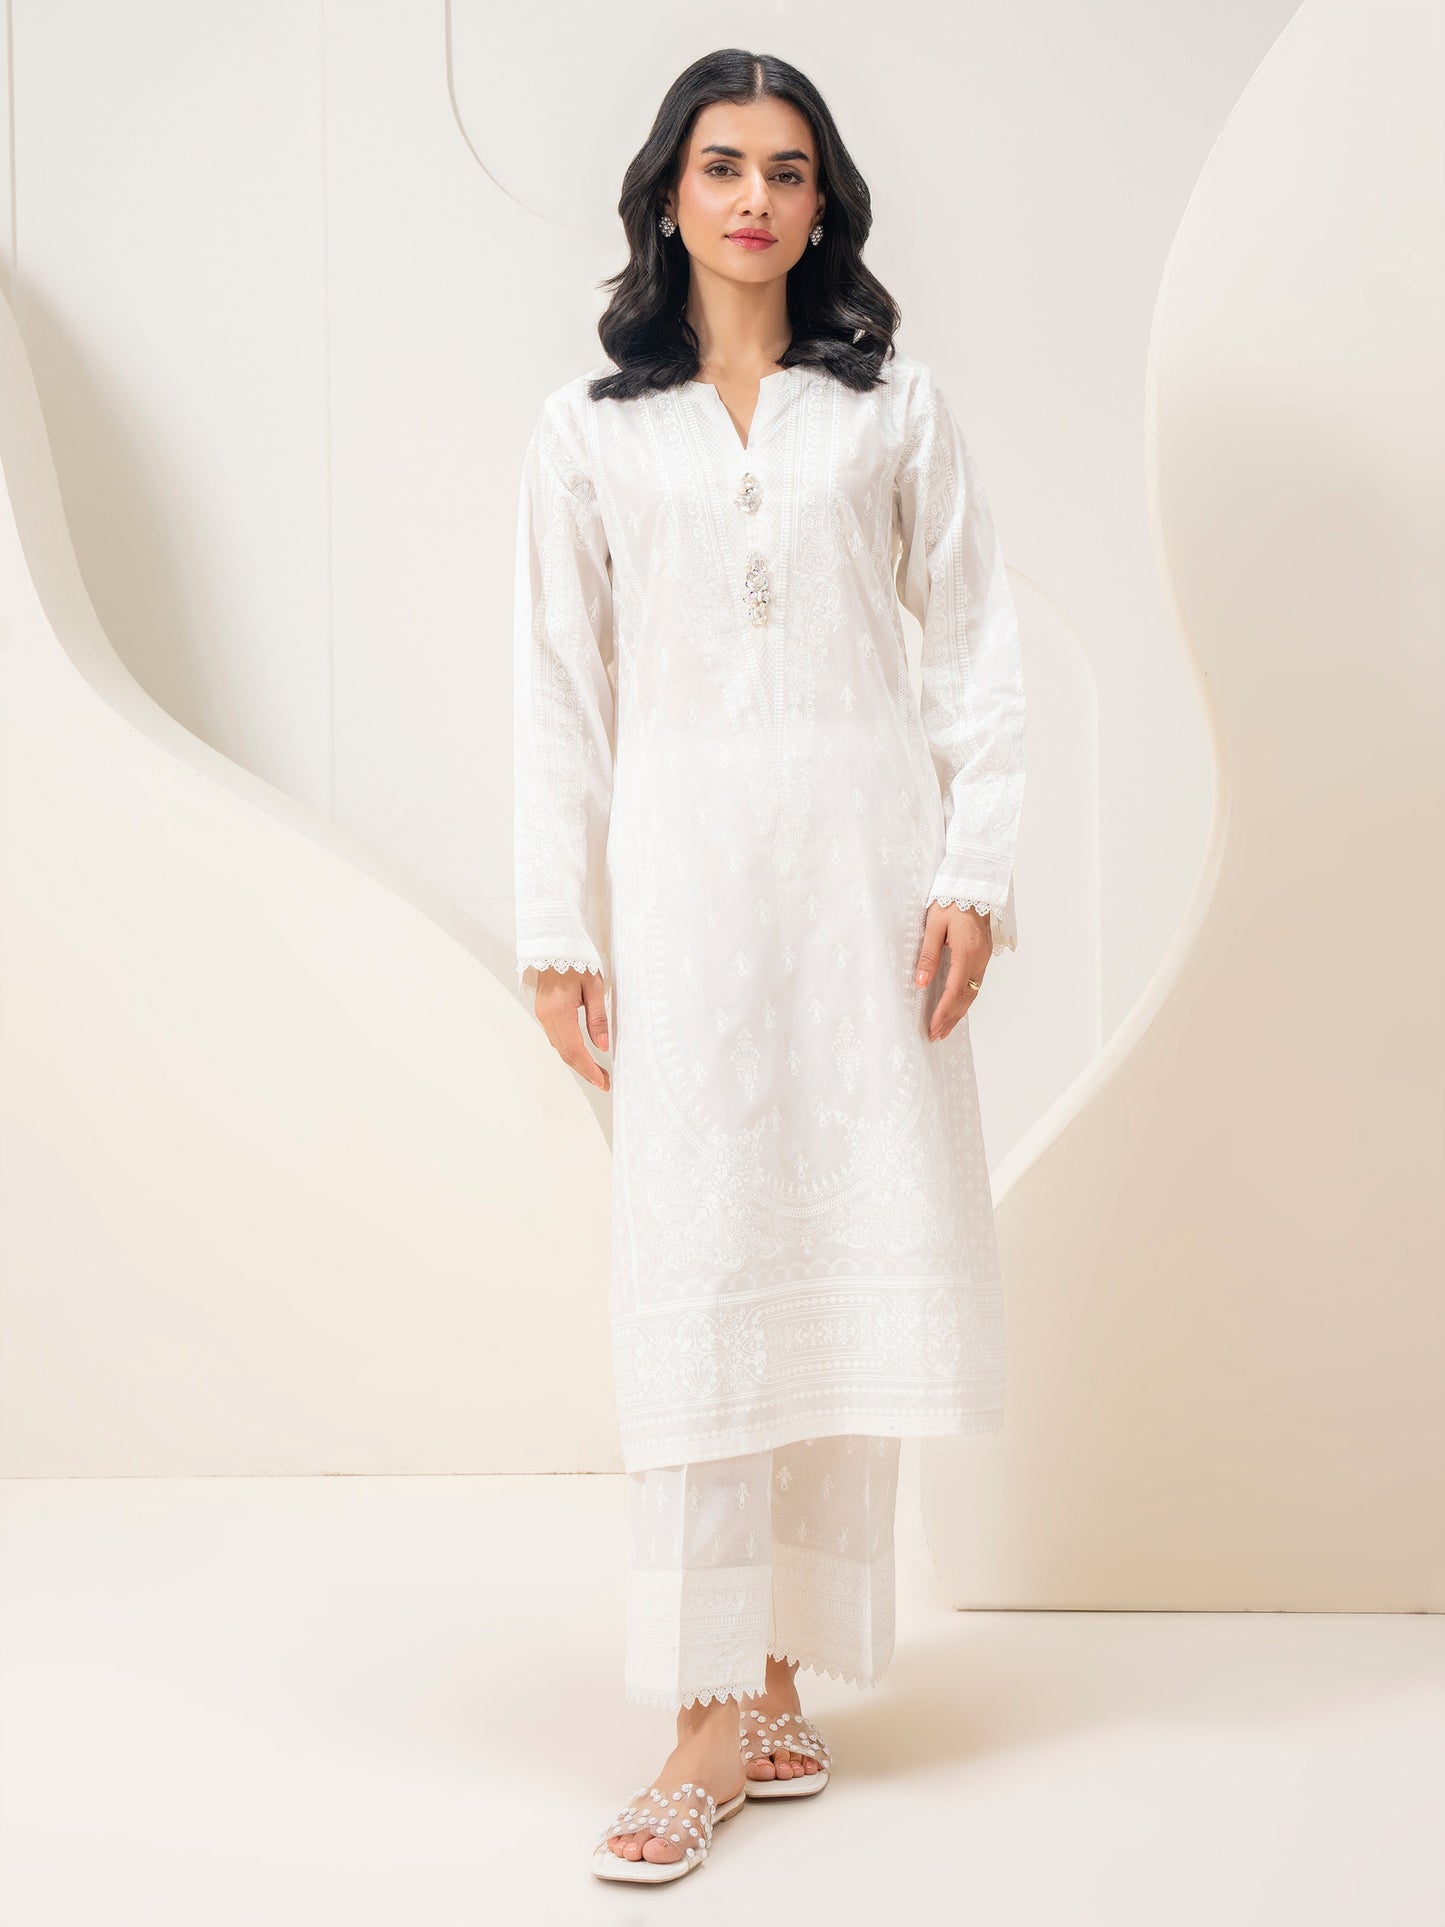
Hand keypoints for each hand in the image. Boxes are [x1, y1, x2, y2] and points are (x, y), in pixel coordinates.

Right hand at [532, 967, 610, 1090]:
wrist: (555, 944)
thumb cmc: (577, 960)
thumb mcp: (594, 987)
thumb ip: (598, 1018)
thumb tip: (603, 1046)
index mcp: (559, 1011)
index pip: (574, 1048)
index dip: (588, 1068)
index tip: (602, 1081)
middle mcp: (546, 1016)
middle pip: (565, 1052)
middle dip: (585, 1070)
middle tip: (604, 1082)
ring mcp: (542, 1014)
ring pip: (559, 1047)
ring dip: (577, 1061)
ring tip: (597, 1072)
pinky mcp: (543, 1012)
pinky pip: (556, 1038)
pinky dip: (569, 1050)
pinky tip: (582, 1054)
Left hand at [915, 903, 991, 1040]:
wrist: (974, 884)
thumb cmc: (951, 901)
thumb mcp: (933, 925)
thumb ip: (928, 954)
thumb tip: (920, 982)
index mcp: (966, 952)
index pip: (954, 990)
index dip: (943, 1012)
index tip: (933, 1027)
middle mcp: (979, 959)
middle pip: (966, 997)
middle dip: (951, 1018)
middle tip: (936, 1035)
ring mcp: (984, 958)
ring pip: (973, 992)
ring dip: (959, 1012)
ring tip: (946, 1028)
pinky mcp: (984, 955)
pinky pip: (976, 983)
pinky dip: (965, 999)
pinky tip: (957, 1007)